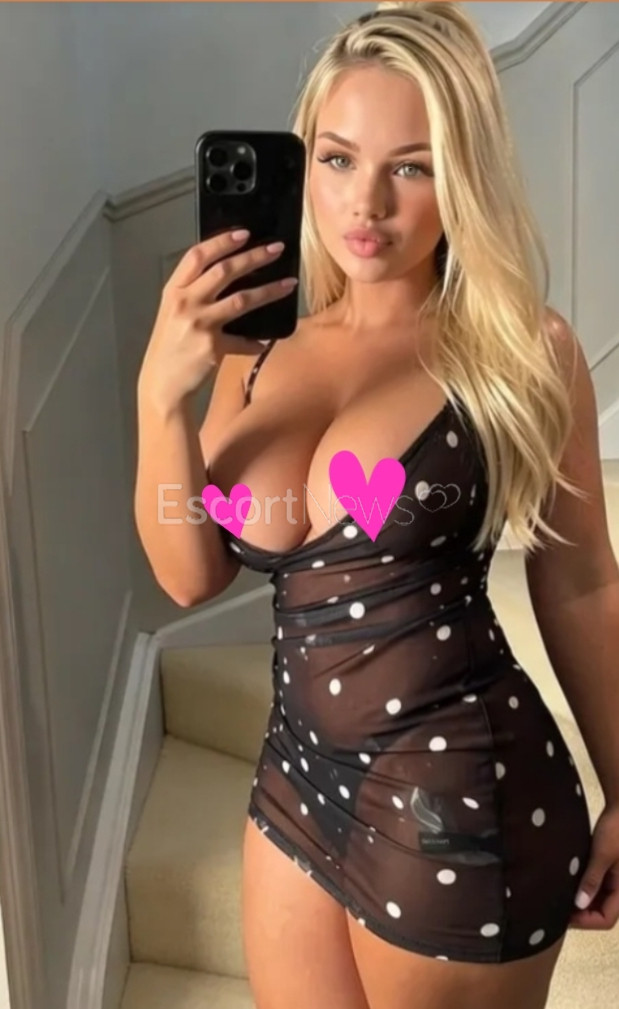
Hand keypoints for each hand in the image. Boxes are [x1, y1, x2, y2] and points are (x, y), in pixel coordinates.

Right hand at [137, 228, 295, 411]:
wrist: (162, 385)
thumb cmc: (169, 348)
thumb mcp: (173, 314)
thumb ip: (193, 294)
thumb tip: (227, 275)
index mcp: (173, 291)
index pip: (197, 256)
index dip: (221, 241)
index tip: (244, 233)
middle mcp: (185, 303)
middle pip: (224, 271)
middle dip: (254, 257)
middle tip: (276, 249)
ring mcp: (200, 324)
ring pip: (242, 299)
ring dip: (269, 290)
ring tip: (289, 283)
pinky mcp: (213, 347)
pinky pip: (243, 341)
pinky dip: (256, 342)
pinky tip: (266, 341)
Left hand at [569, 803, 618, 930]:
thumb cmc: (615, 831)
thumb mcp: (602, 854)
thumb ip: (592, 879)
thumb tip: (579, 904)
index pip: (606, 920)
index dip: (586, 922)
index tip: (563, 915)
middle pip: (601, 913)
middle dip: (581, 914)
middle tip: (557, 907)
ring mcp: (614, 881)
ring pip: (597, 901)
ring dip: (581, 902)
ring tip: (560, 897)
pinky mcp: (608, 871)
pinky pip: (595, 888)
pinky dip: (583, 890)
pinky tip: (567, 885)